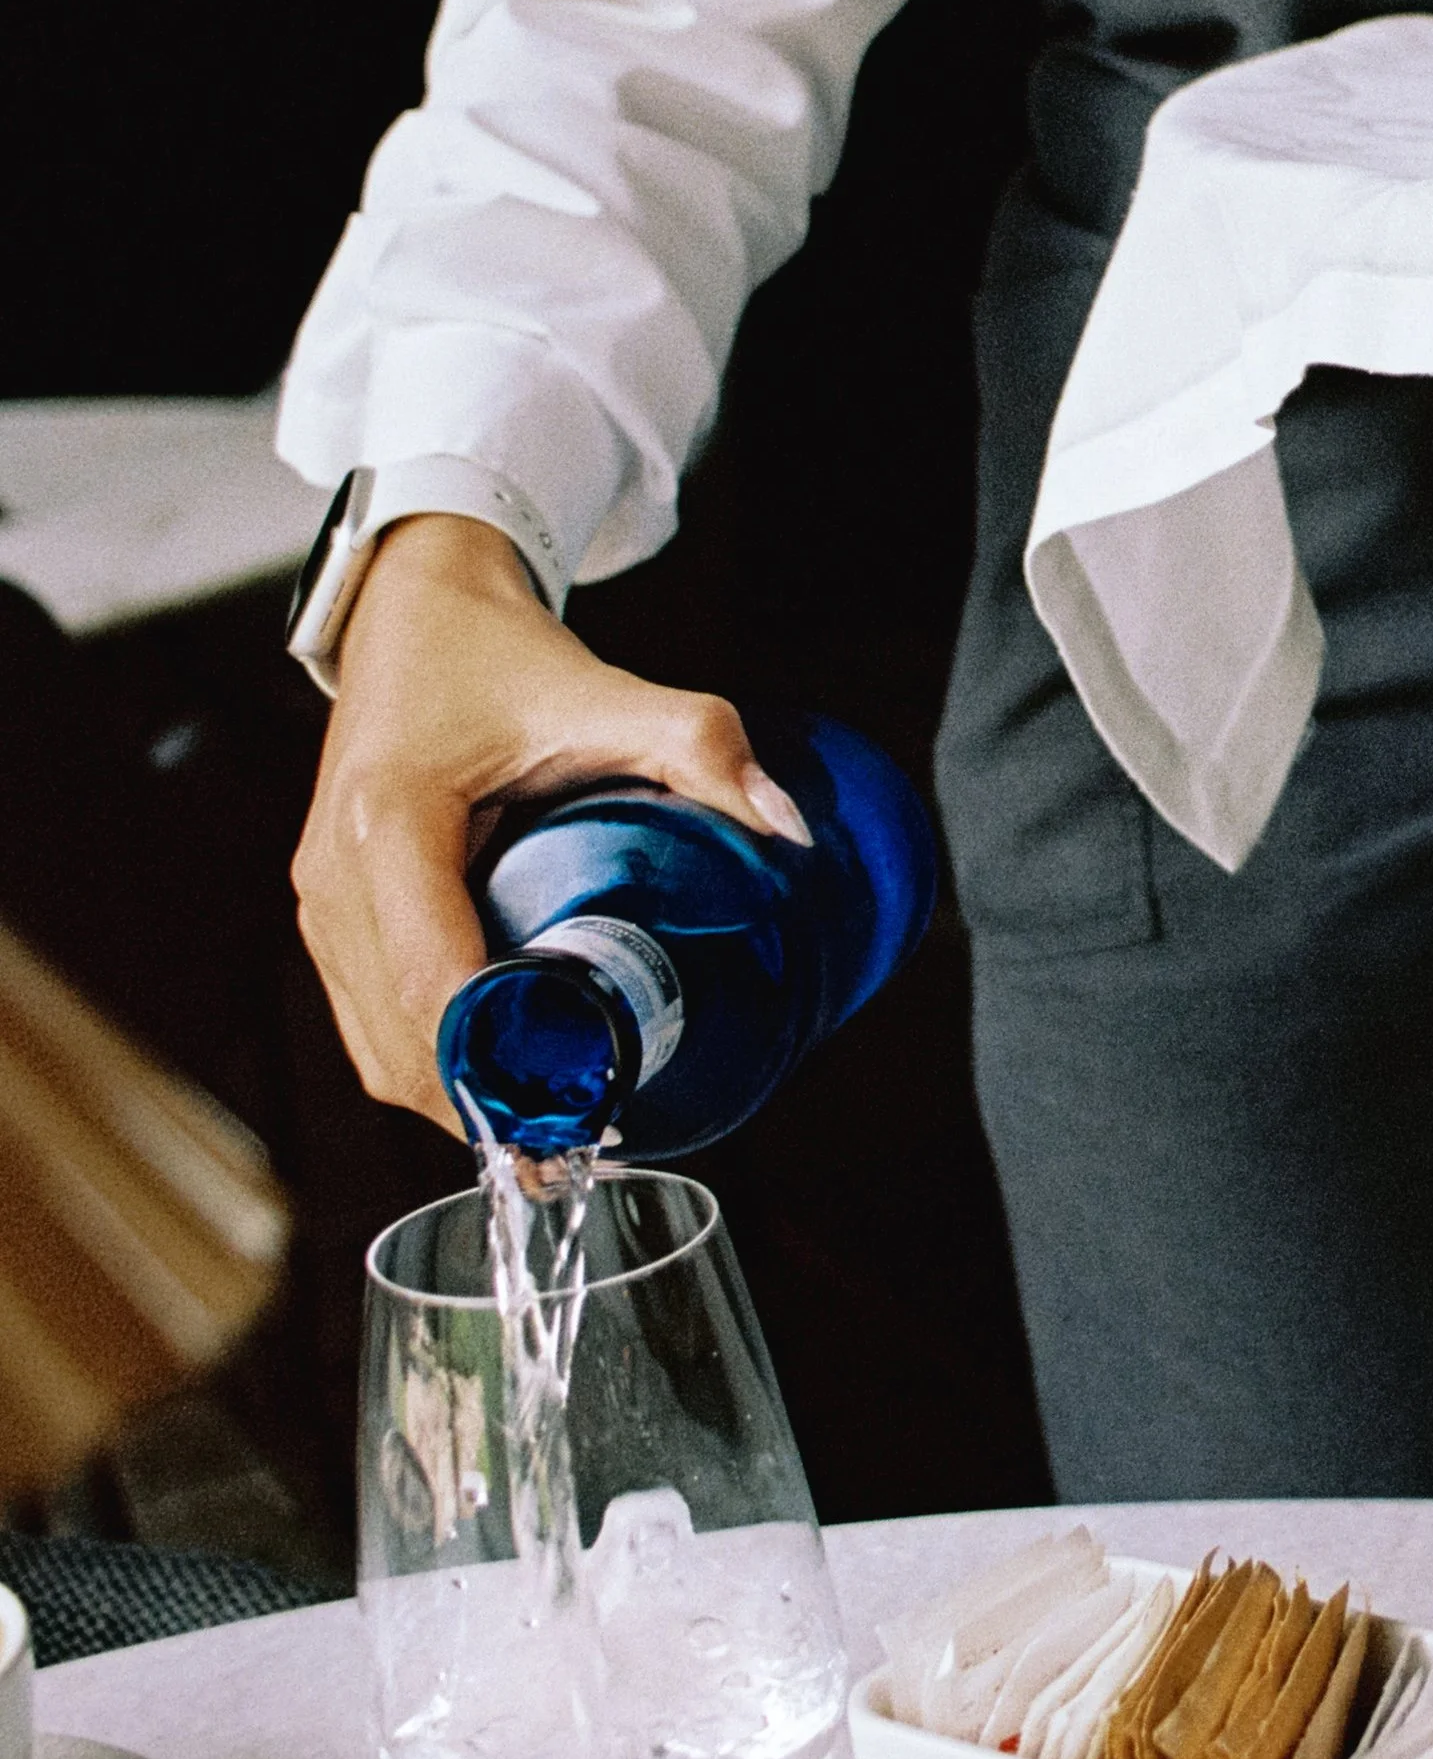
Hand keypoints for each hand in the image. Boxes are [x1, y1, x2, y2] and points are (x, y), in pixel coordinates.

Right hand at [292, 513, 808, 1132]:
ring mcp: (319, 903)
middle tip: (582, 1148)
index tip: (581, 1106)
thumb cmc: (496, 655)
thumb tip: (786, 830)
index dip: (503, 1059)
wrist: (414, 611)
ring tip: (551, 1133)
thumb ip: (699, 746)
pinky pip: (370, 1020)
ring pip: (375, 1048)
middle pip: (401, 1040)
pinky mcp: (328, 915)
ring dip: (456, 1098)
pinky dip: (430, 1063)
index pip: (437, 979)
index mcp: (389, 823)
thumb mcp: (602, 693)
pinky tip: (501, 1084)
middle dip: (487, 1104)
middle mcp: (332, 876)